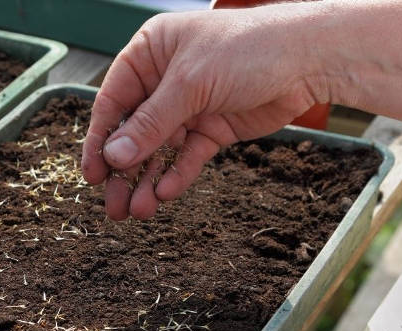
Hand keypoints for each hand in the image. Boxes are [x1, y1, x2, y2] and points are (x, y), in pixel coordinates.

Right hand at [81, 6, 329, 219]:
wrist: (308, 59)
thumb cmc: (248, 48)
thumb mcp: (190, 84)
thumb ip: (151, 124)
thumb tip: (114, 157)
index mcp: (149, 54)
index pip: (112, 102)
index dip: (100, 140)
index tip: (93, 175)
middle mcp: (163, 81)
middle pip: (133, 132)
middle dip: (123, 171)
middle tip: (113, 206)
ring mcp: (188, 106)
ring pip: (158, 150)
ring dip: (147, 181)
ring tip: (139, 212)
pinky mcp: (211, 128)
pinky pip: (186, 157)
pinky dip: (176, 176)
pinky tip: (164, 194)